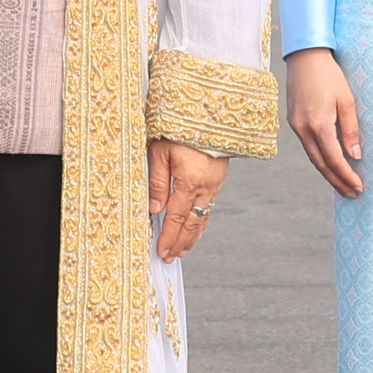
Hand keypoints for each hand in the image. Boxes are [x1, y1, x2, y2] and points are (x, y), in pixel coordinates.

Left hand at [149, 140, 228, 261]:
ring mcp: (214, 185)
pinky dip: (201, 223)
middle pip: (192, 223)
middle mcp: (205, 187)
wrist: (209, 114)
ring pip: (203, 218)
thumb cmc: (181, 130)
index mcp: (189, 181)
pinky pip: (209, 208)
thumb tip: (154, 209)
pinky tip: (196, 229)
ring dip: (192, 237)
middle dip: (180, 243)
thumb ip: (157, 182)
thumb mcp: (160, 152)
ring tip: (182, 250)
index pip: (176, 217)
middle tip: (170, 257)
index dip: (169, 237)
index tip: (162, 250)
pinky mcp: (218, 180)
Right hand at [286, 48, 364, 198]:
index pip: (334, 159)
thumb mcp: (346, 100)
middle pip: (321, 164)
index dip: (346, 176)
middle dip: (337, 181)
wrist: (305, 57)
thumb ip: (350, 129)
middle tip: (351, 194)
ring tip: (342, 185)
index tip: (359, 187)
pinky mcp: (293, 121)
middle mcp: (303, 129)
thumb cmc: (330, 75)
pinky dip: (320, 159)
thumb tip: (355, 155)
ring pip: (313, 157)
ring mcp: (296, 126)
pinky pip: (308, 147)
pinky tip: (329, 164)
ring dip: (328, 173)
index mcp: (318, 124)